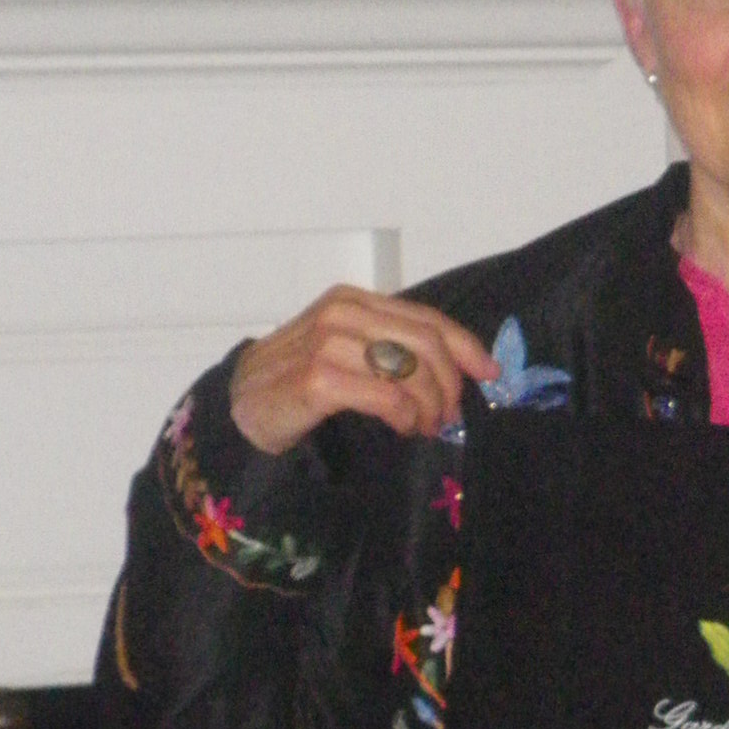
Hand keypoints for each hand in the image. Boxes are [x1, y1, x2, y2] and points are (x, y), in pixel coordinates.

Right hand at [230, 289, 496, 453]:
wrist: (239, 406)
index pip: (426, 318)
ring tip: (425, 426)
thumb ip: (386, 347)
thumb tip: (449, 368)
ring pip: (411, 371)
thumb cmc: (293, 380)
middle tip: (448, 416)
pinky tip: (403, 428)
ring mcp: (328, 343)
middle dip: (450, 383)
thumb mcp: (342, 348)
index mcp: (353, 300)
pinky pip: (387, 396)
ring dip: (430, 405)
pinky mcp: (318, 379)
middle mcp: (342, 313)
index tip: (489, 372)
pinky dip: (405, 416)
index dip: (465, 345)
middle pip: (426, 343)